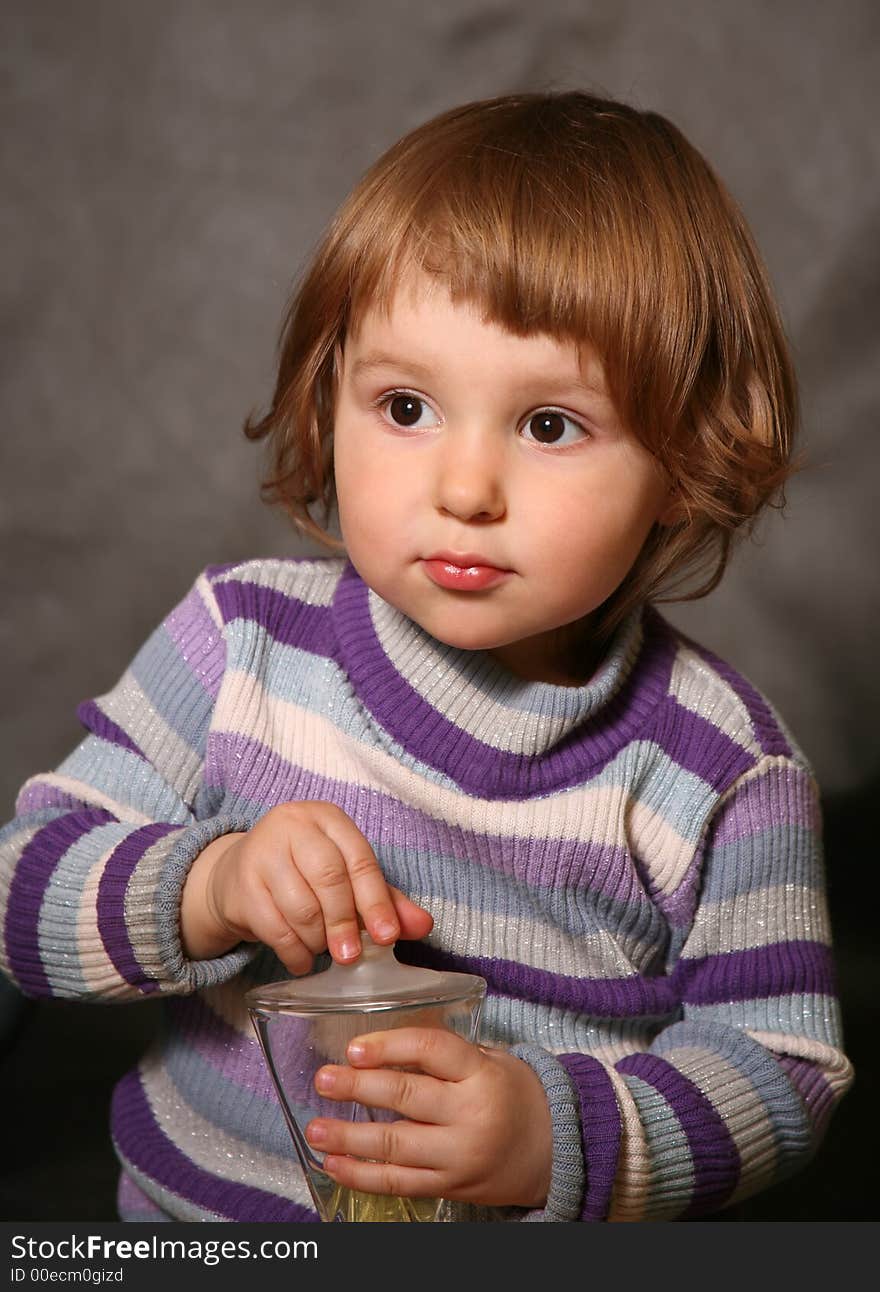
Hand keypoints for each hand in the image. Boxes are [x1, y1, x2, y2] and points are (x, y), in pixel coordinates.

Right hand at [180, 801, 432, 971]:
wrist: (236, 876)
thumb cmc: (302, 874)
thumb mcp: (345, 878)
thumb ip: (384, 899)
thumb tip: (423, 925)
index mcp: (327, 818)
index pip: (359, 858)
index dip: (375, 901)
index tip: (387, 937)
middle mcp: (293, 825)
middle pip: (328, 878)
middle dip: (344, 922)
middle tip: (351, 956)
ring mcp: (261, 851)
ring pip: (300, 906)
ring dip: (316, 940)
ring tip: (321, 950)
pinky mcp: (240, 883)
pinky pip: (273, 927)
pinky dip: (293, 951)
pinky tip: (300, 960)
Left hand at [304, 1028, 552, 1208]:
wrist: (553, 1149)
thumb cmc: (514, 1094)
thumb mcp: (491, 1060)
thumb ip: (445, 1054)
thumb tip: (384, 1041)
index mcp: (481, 1074)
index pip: (431, 1052)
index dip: (390, 1047)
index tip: (354, 1047)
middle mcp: (471, 1115)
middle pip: (407, 1098)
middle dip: (359, 1089)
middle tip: (325, 1080)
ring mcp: (459, 1155)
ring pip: (396, 1147)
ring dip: (350, 1139)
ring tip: (317, 1129)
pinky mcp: (449, 1186)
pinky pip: (399, 1182)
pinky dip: (363, 1176)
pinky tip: (335, 1164)